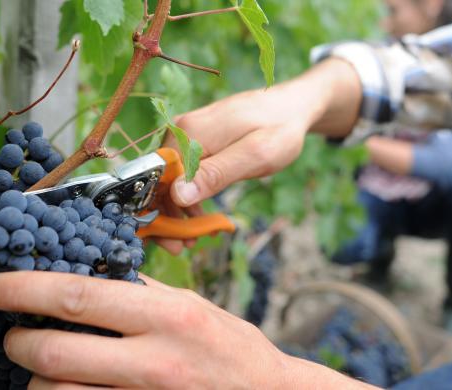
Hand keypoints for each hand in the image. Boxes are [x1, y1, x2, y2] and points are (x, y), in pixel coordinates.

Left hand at [0, 272, 370, 388]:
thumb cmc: (230, 348)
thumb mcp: (191, 307)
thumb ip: (140, 291)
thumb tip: (86, 269)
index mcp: (167, 315)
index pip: (80, 297)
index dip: (26, 290)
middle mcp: (154, 360)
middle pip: (57, 354)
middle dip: (17, 343)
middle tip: (8, 334)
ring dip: (35, 381)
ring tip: (37, 368)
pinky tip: (62, 388)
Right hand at [156, 59, 361, 252]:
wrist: (293, 107)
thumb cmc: (279, 130)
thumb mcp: (255, 156)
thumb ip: (217, 174)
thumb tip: (178, 194)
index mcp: (189, 133)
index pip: (157, 179)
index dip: (159, 213)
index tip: (175, 242)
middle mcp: (180, 130)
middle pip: (159, 180)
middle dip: (166, 216)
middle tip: (182, 248)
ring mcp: (187, 134)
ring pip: (170, 179)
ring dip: (176, 210)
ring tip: (193, 238)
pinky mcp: (196, 140)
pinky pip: (183, 172)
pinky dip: (188, 196)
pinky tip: (199, 215)